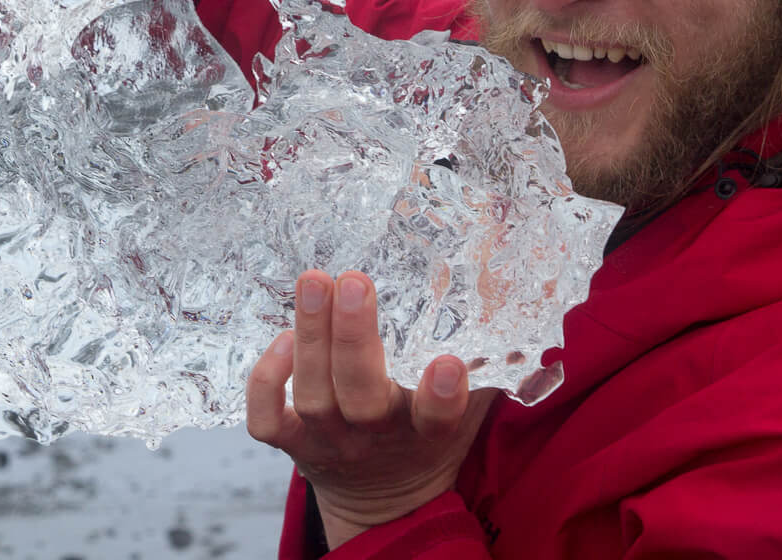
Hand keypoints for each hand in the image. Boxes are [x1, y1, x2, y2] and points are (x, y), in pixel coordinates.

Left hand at [247, 270, 496, 548]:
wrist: (384, 500)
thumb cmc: (428, 433)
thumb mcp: (470, 406)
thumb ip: (489, 362)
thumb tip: (515, 292)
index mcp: (426, 435)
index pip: (436, 422)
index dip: (441, 399)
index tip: (447, 363)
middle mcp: (374, 438)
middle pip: (360, 399)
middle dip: (354, 339)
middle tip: (356, 281)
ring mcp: (328, 441)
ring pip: (313, 398)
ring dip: (311, 337)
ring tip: (315, 281)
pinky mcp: (292, 442)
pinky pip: (266, 421)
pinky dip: (266, 382)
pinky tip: (282, 338)